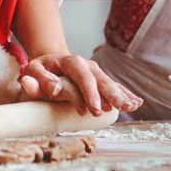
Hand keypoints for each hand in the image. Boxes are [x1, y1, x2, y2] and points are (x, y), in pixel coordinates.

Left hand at [20, 53, 142, 115]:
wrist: (49, 63)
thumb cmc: (40, 71)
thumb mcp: (33, 72)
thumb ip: (37, 80)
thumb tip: (52, 88)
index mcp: (70, 61)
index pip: (81, 75)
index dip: (89, 91)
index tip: (93, 108)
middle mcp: (86, 65)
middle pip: (100, 79)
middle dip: (109, 94)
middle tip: (117, 108)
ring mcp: (96, 72)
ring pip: (110, 83)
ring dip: (121, 95)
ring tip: (132, 106)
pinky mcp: (100, 80)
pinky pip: (115, 87)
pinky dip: (126, 94)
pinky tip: (137, 102)